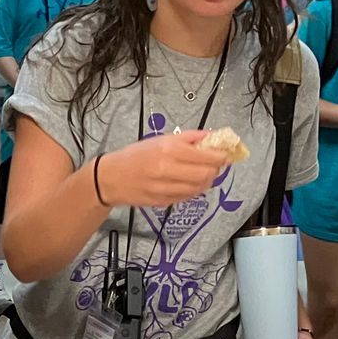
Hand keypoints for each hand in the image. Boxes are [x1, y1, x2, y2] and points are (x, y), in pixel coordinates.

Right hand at [96, 130, 231, 208]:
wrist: (111, 178)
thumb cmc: (136, 155)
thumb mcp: (161, 139)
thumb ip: (189, 138)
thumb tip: (213, 137)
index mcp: (169, 150)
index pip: (207, 156)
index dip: (222, 157)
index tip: (226, 155)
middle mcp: (168, 170)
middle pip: (207, 174)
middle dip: (216, 170)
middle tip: (215, 165)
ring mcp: (166, 188)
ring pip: (200, 188)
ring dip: (207, 181)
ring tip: (203, 173)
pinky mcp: (164, 202)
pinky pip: (188, 196)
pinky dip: (194, 189)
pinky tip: (189, 182)